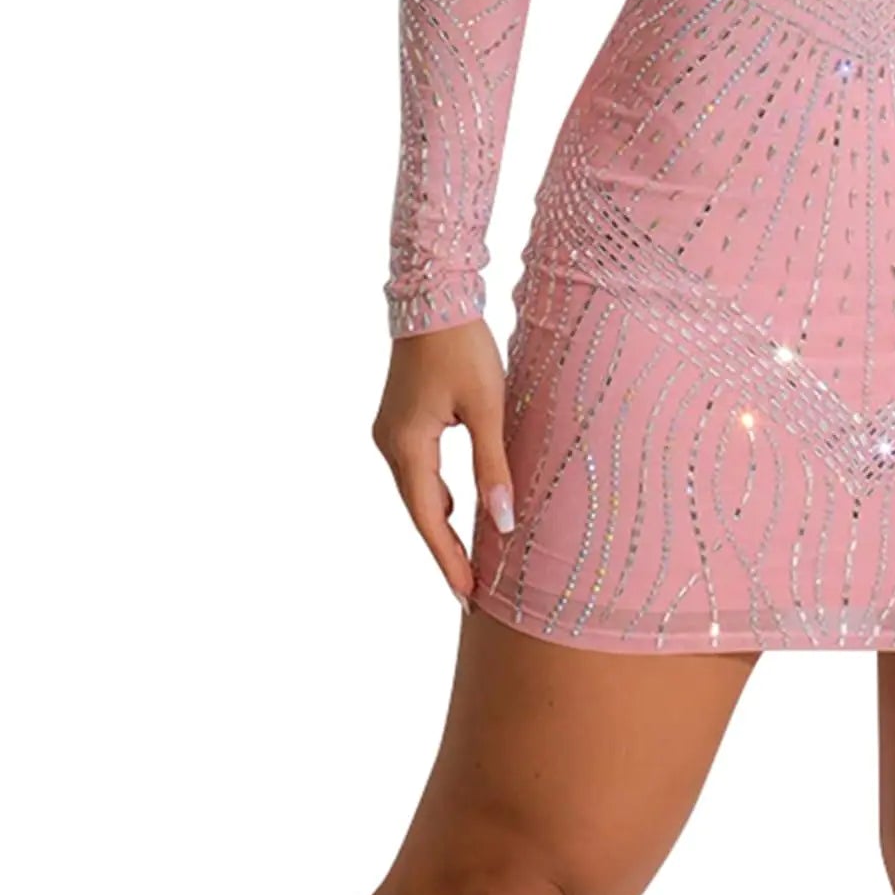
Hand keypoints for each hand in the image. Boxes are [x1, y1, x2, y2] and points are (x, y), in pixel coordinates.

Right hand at [371, 317, 516, 609]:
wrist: (434, 297)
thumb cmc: (463, 347)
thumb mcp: (488, 406)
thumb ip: (493, 466)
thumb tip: (504, 523)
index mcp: (407, 446)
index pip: (429, 519)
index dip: (449, 560)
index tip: (467, 596)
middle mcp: (389, 444)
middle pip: (418, 511)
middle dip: (445, 550)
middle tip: (471, 590)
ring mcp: (390, 432)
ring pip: (417, 491)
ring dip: (440, 523)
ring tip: (469, 559)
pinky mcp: (399, 420)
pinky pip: (417, 470)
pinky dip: (435, 495)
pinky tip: (455, 508)